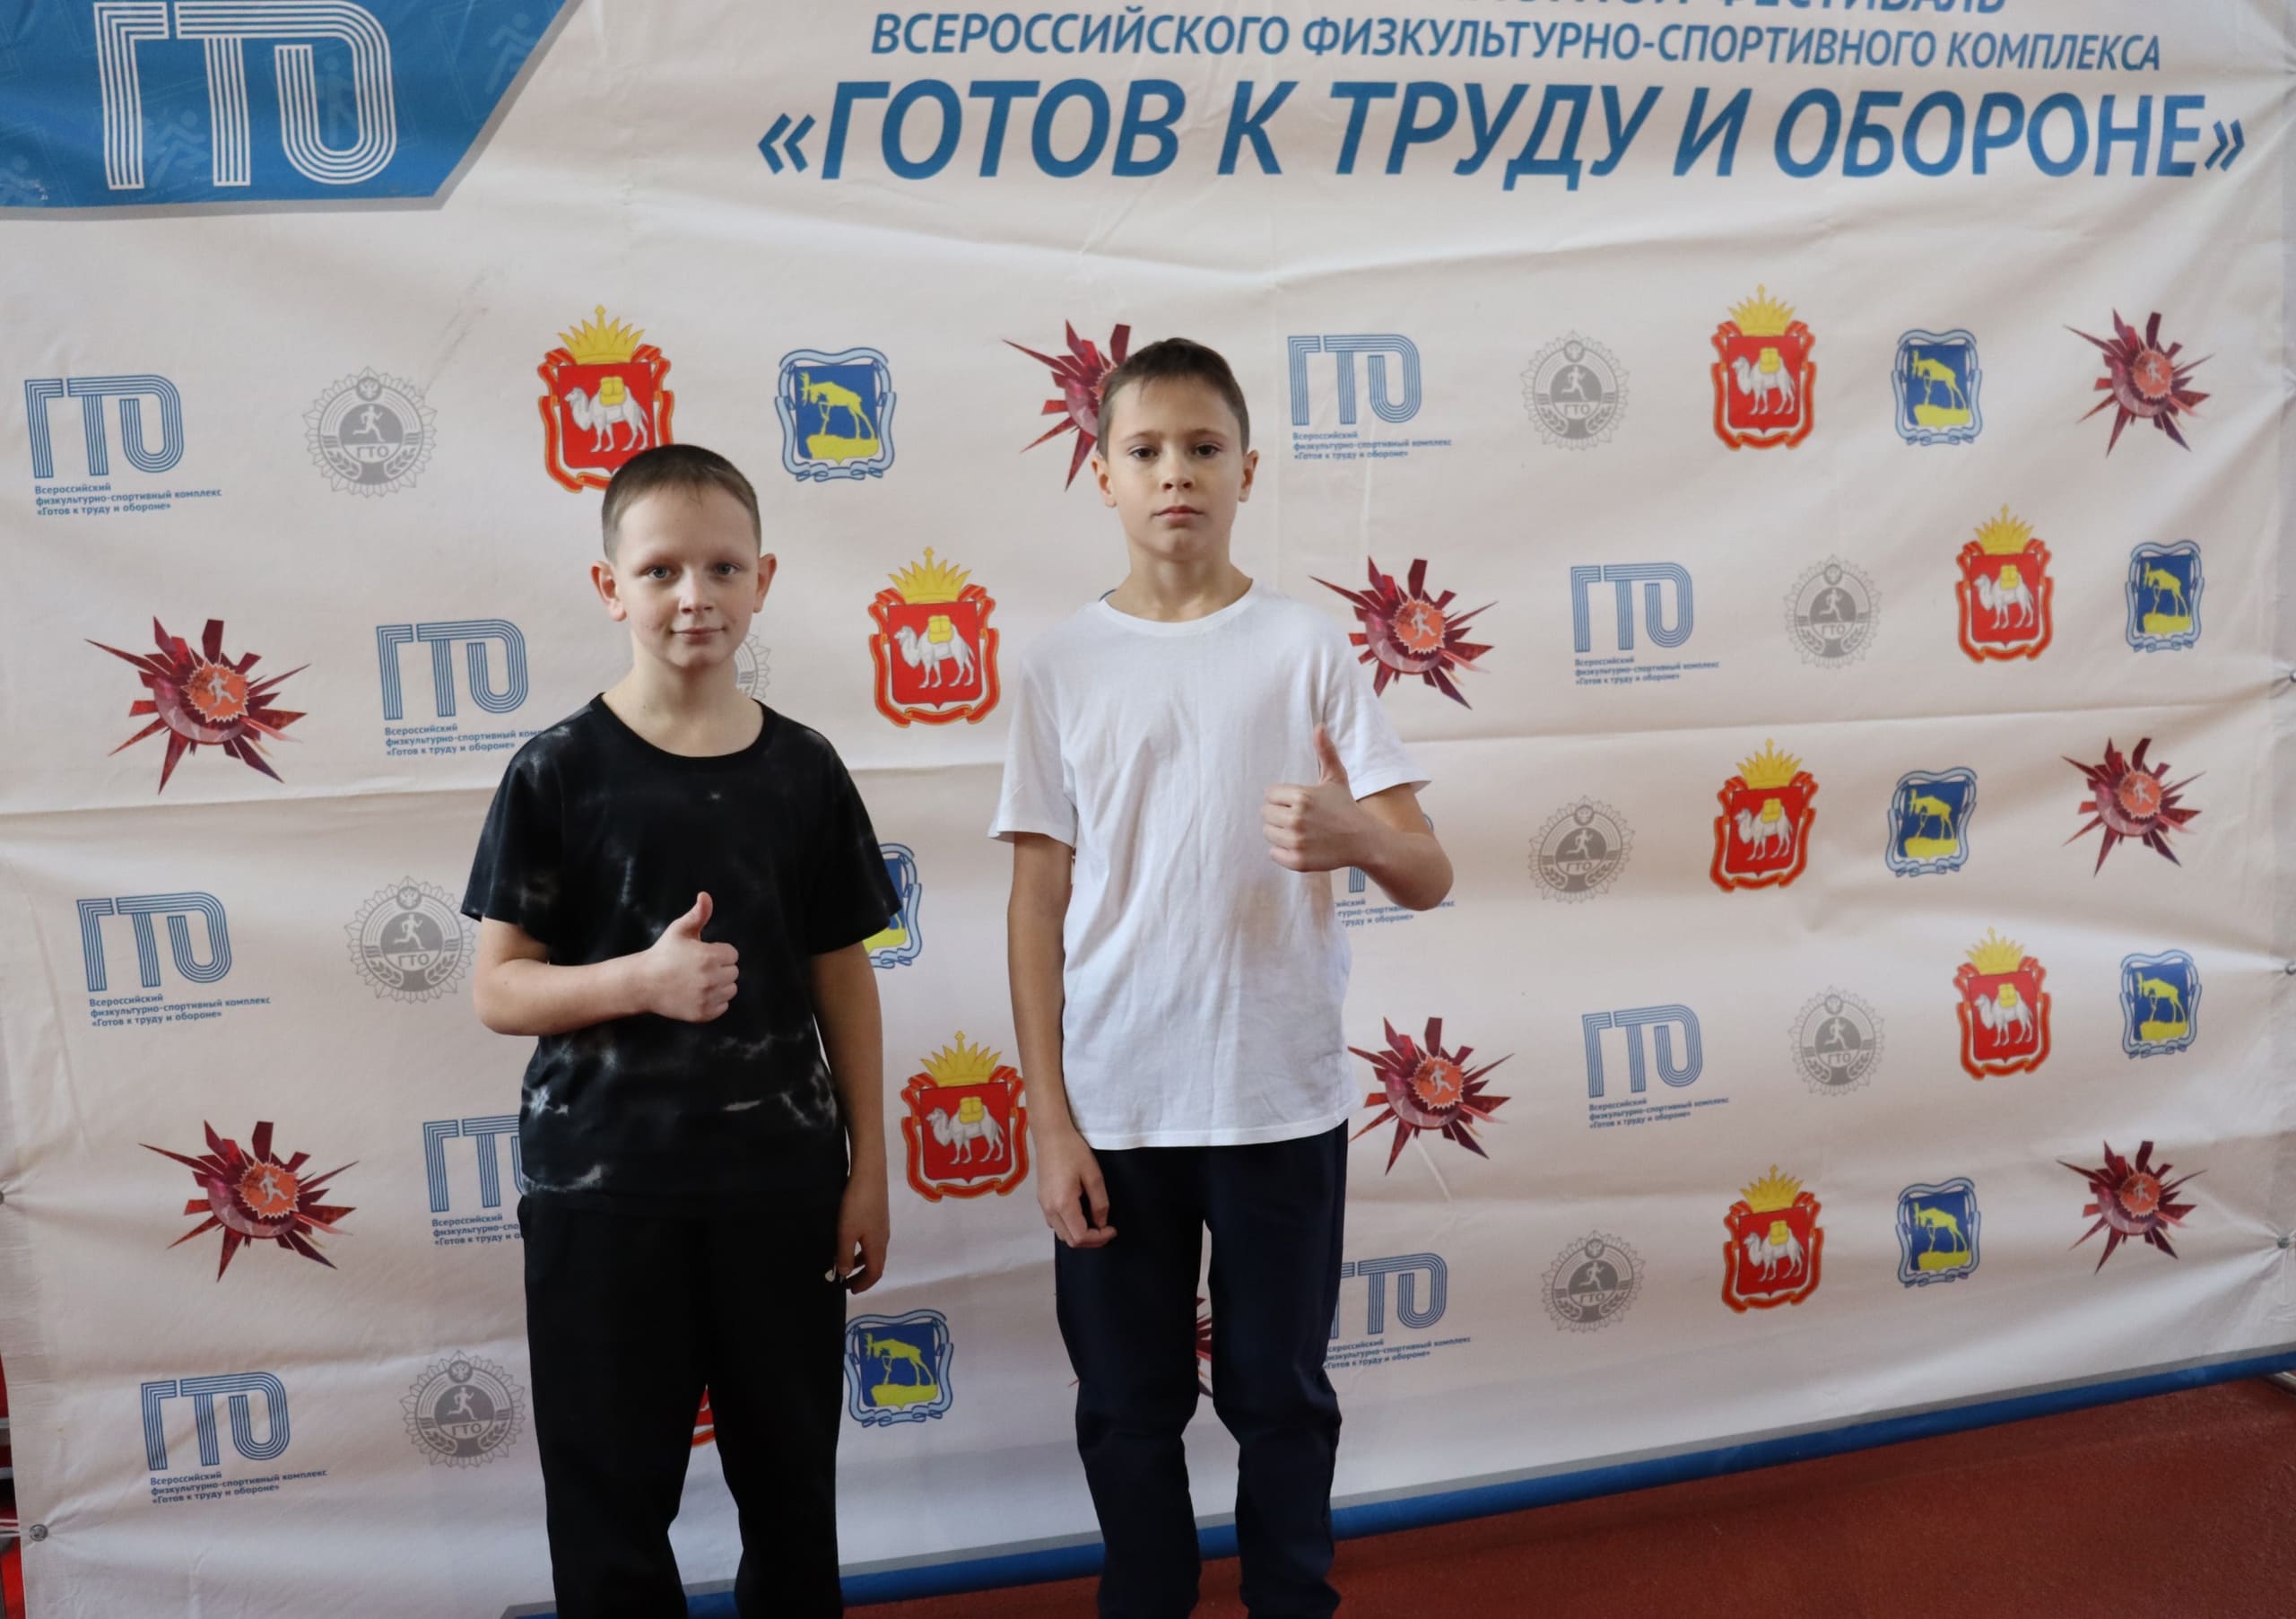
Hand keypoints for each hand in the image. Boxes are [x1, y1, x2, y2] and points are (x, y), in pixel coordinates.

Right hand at [639, 892, 738, 1021]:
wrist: (644, 983)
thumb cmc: (663, 954)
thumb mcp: (679, 930)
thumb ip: (698, 914)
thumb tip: (705, 895)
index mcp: (710, 956)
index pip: (732, 954)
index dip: (718, 953)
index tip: (702, 954)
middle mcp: (711, 978)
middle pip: (733, 972)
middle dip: (720, 968)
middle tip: (698, 968)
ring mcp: (707, 998)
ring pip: (731, 990)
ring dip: (720, 985)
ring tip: (698, 981)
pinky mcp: (703, 1013)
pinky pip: (723, 1006)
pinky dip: (714, 1002)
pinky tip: (697, 994)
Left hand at [832, 1169, 888, 1292]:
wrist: (870, 1174)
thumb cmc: (857, 1205)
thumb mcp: (847, 1233)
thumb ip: (845, 1255)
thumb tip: (845, 1273)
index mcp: (877, 1246)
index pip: (875, 1273)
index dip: (864, 1284)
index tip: (849, 1289)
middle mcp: (883, 1239)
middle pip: (877, 1264)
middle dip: (863, 1276)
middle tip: (848, 1282)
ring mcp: (882, 1227)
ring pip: (875, 1252)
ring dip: (862, 1262)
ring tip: (847, 1265)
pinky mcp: (879, 1216)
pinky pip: (873, 1241)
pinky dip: (863, 1250)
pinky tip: (852, 1242)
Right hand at [1034, 1123, 1114, 1247]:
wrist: (1050, 1135)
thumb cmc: (1073, 1151)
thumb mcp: (1093, 1175)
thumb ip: (1099, 1202)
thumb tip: (1102, 1222)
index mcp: (1063, 1204)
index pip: (1080, 1236)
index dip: (1099, 1238)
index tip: (1112, 1229)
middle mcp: (1050, 1210)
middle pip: (1070, 1240)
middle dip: (1090, 1241)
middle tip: (1106, 1230)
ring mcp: (1043, 1206)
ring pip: (1061, 1234)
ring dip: (1079, 1235)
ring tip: (1095, 1225)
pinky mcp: (1041, 1200)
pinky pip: (1055, 1224)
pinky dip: (1069, 1227)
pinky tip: (1080, 1216)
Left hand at [1263, 725, 1370, 873]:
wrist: (1363, 840)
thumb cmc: (1346, 807)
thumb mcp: (1336, 778)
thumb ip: (1325, 752)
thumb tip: (1319, 726)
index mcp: (1301, 796)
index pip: (1269, 794)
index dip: (1281, 797)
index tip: (1297, 802)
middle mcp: (1296, 818)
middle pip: (1265, 813)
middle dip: (1278, 814)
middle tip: (1297, 818)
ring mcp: (1296, 841)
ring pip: (1268, 833)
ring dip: (1279, 832)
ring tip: (1299, 831)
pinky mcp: (1298, 861)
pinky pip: (1274, 853)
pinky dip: (1282, 851)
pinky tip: (1299, 845)